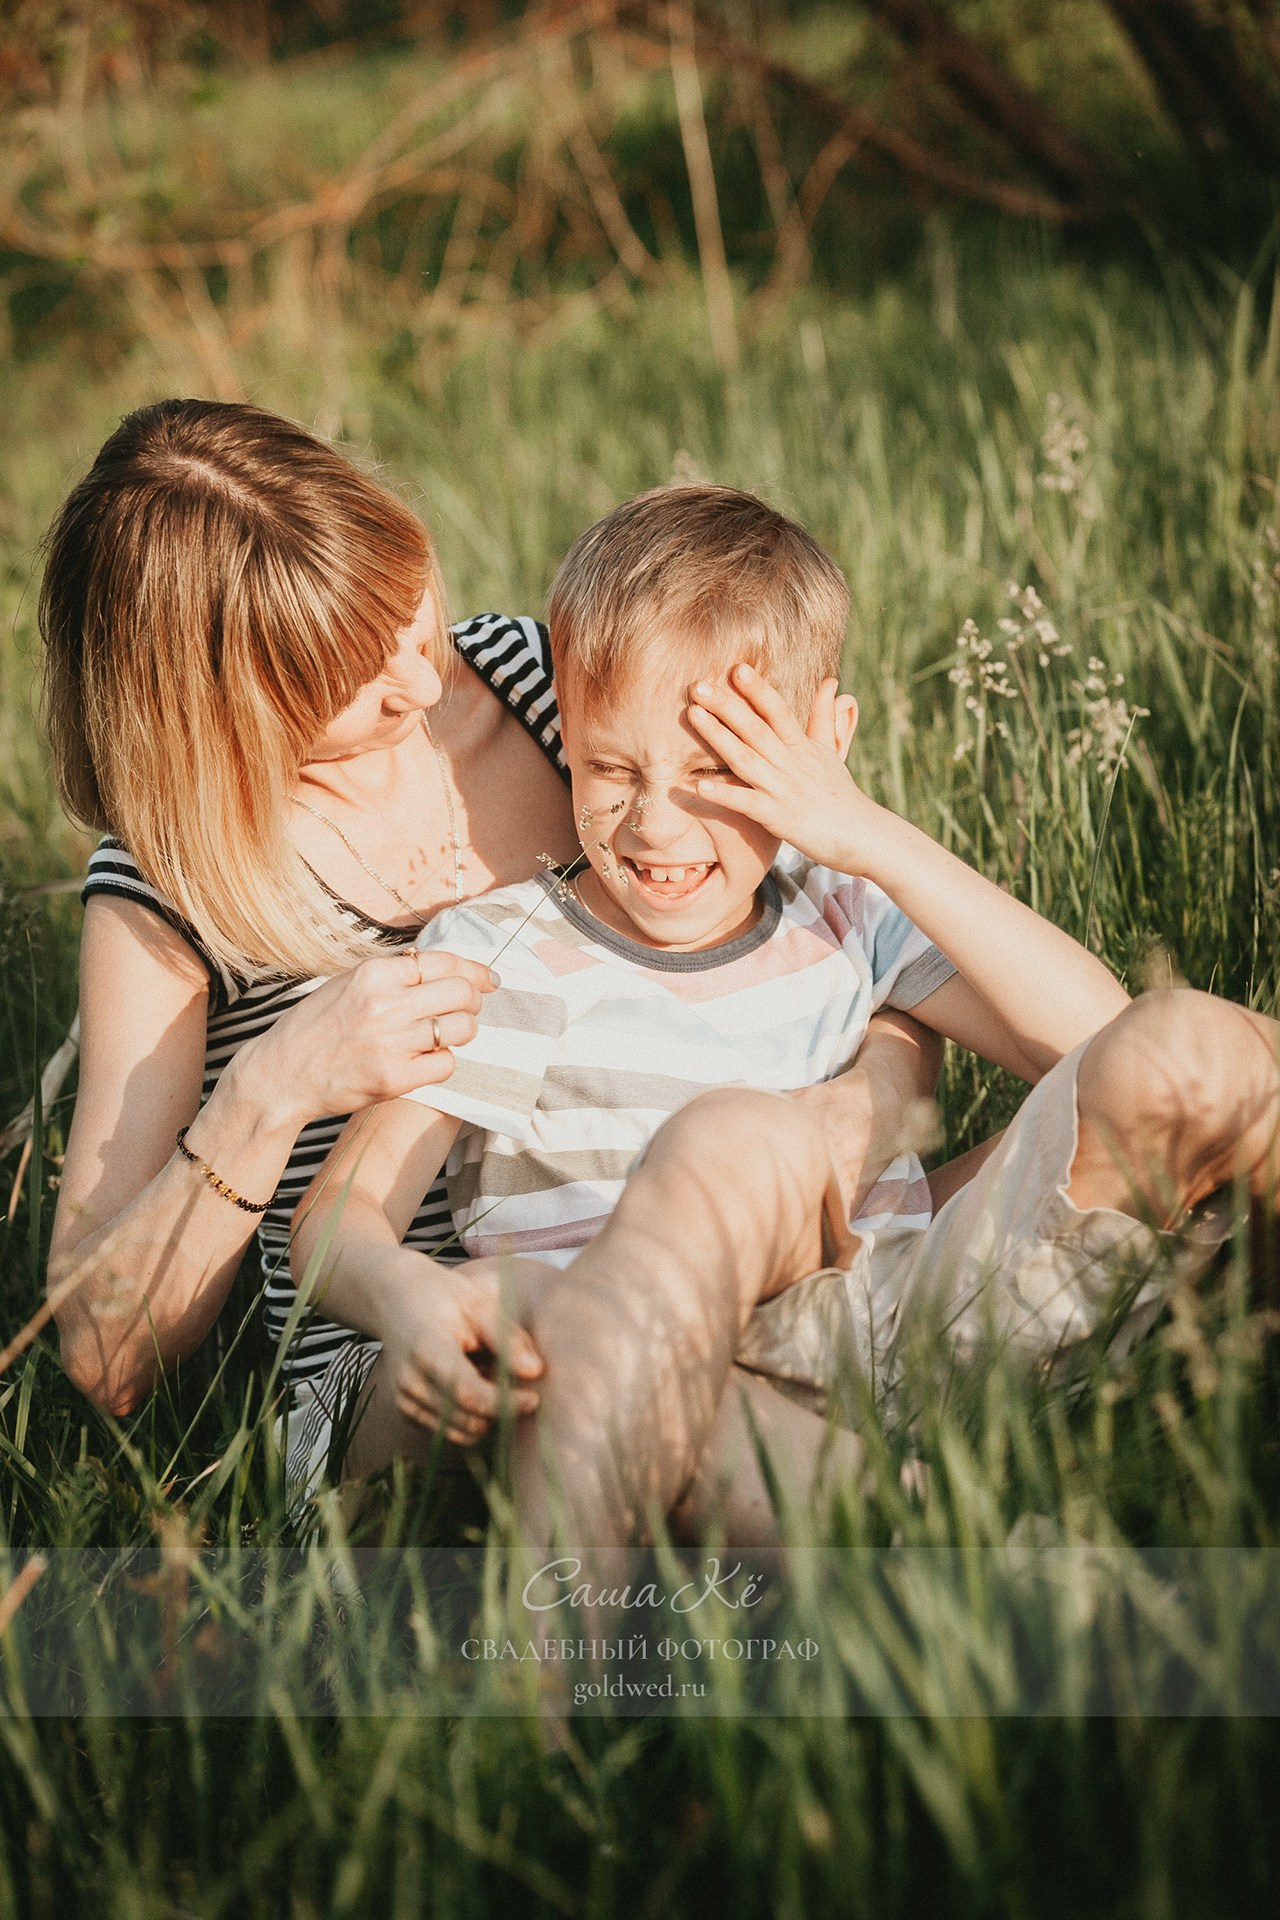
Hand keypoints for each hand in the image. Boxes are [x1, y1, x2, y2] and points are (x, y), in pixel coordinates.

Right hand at [234, 948, 498, 1124]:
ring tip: (445, 1034)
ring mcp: (392, 1042)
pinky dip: (442, 1061)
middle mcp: (385, 1004)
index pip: (444, 962)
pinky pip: (446, 1064)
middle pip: (462, 993)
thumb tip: (443, 967)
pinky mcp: (394, 1078)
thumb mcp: (347, 983)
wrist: (280, 1075)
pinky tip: (424, 1059)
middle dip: (474, 1000)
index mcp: (373, 973)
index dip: (475, 970)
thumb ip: (392, 973)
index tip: (489, 979)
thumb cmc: (315, 1027)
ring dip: (462, 1031)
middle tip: (469, 1008)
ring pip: (462, 1028)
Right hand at [379, 1257, 544, 1446]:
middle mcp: (410, 1382)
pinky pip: (451, 1432)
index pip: (468, 1393)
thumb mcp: (478, 1304)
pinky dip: (471, 1418)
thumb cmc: (444, 1297)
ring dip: (487, 1417)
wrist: (395, 1299)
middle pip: (468, 1420)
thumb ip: (506, 1338)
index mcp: (427, 1350)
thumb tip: (535, 1371)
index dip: (505, 1403)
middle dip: (500, 1411)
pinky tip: (473, 1385)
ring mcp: (405, 1401)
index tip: (534, 1398)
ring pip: (462, 1433)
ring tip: (489, 1377)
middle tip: (515, 1381)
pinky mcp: (407, 1413)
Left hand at [687, 664, 873, 871]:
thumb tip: (830, 681)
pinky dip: (724, 794)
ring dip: (717, 737)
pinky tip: (699, 786)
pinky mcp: (777, 817)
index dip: (758, 689)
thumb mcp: (832, 750)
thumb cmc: (840, 794)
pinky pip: (746, 803)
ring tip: (692, 715)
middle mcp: (791, 763)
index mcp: (802, 747)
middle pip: (756, 728)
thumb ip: (823, 716)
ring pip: (745, 759)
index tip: (737, 668)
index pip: (778, 711)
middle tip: (698, 685)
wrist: (861, 835)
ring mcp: (783, 789)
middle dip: (726, 705)